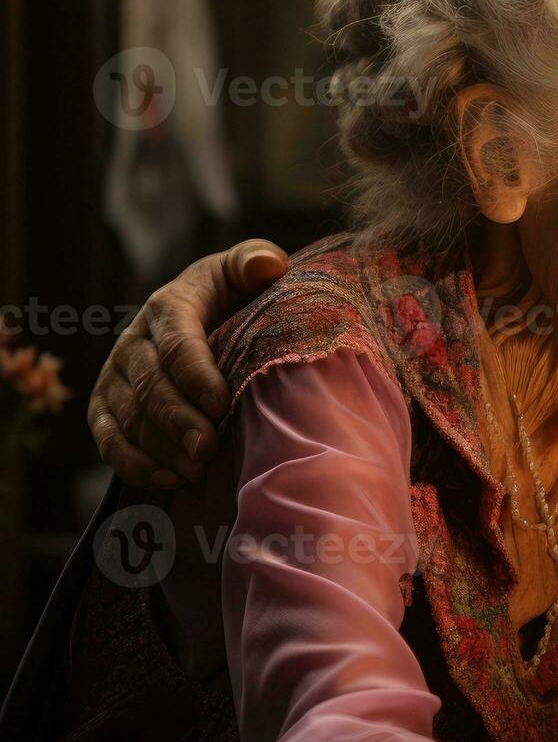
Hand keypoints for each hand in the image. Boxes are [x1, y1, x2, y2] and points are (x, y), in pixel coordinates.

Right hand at [88, 239, 288, 488]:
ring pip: (128, 415)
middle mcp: (134, 340)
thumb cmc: (235, 295)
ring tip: (196, 471)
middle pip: (149, 385)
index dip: (197, 375)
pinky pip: (108, 438)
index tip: (223, 404)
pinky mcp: (106, 405)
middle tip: (209, 449)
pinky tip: (167, 480)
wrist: (210, 316)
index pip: (177, 342)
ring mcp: (115, 375)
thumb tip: (266, 266)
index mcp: (169, 305)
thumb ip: (256, 261)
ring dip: (160, 447)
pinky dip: (133, 462)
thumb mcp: (247, 271)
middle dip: (178, 421)